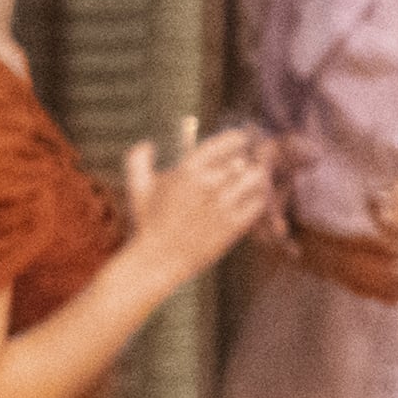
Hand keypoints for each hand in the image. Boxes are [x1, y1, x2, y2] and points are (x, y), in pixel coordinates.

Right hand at [120, 130, 273, 292]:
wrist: (159, 259)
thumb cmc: (148, 222)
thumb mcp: (138, 188)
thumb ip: (138, 161)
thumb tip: (148, 144)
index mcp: (188, 171)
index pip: (225, 144)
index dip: (238, 138)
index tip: (242, 138)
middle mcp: (209, 185)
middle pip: (244, 162)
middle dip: (248, 160)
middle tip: (252, 159)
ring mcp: (224, 206)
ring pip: (255, 180)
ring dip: (257, 176)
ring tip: (255, 175)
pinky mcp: (234, 225)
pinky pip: (259, 203)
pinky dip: (260, 196)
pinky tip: (256, 195)